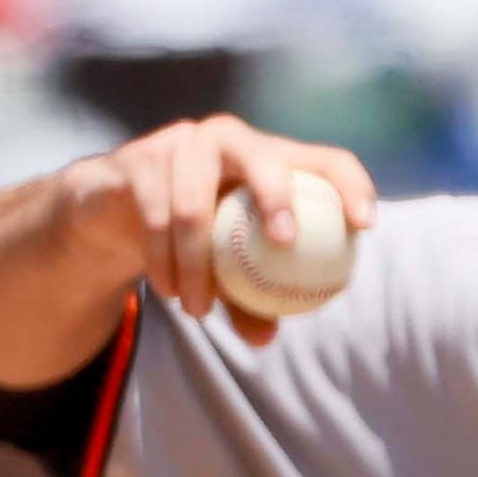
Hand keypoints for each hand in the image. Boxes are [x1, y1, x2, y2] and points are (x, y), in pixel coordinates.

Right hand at [56, 115, 378, 346]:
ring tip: (199, 310)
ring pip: (195, 205)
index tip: (364, 227)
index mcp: (272, 157)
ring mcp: (182, 144)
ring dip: (197, 264)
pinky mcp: (138, 161)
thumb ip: (248, 297)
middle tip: (284, 243)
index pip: (328, 160)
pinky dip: (163, 260)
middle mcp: (231, 139)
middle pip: (265, 159)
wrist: (113, 211)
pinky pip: (155, 216)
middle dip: (277, 197)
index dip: (353, 186)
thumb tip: (267, 337)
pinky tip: (169, 292)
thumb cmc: (193, 238)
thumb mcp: (224, 266)